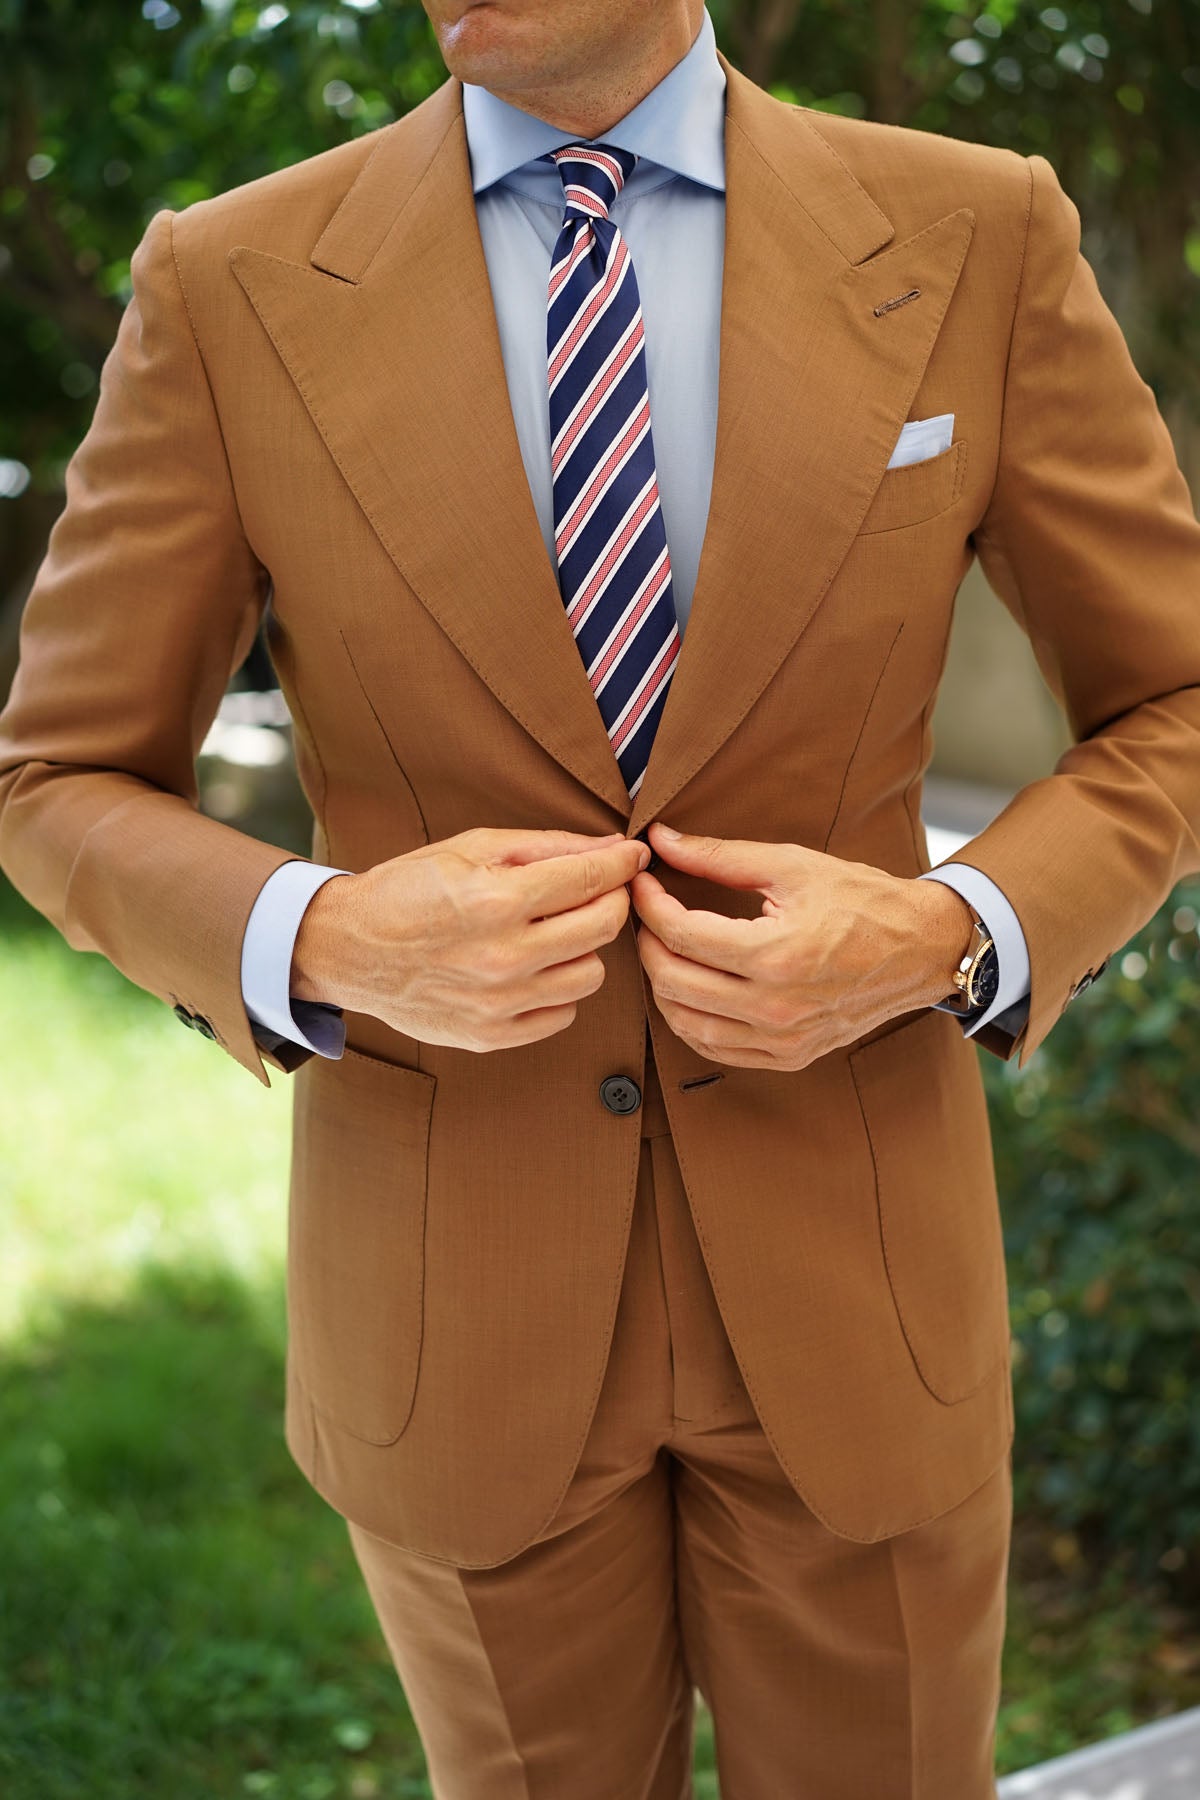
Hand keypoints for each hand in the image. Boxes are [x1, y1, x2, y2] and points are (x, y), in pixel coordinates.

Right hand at [292, 826, 649, 1051]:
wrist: (348, 948)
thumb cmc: (411, 888)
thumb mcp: (473, 848)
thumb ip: (550, 847)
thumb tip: (616, 848)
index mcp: (497, 900)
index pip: (593, 879)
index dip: (624, 864)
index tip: (634, 857)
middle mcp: (503, 956)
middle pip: (604, 927)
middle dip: (612, 900)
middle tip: (596, 890)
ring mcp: (498, 1003)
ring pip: (591, 975)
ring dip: (583, 949)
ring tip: (554, 933)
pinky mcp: (491, 1036)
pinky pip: (562, 1014)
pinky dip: (557, 989)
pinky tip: (532, 968)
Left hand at [630, 821, 973, 1070]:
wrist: (922, 949)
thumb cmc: (862, 901)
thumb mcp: (792, 866)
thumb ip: (719, 857)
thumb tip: (662, 841)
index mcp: (776, 954)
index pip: (681, 933)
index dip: (649, 903)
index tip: (643, 881)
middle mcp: (776, 1007)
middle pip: (673, 980)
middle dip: (647, 942)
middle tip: (647, 913)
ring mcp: (782, 1039)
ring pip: (685, 1022)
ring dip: (662, 984)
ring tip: (663, 948)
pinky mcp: (789, 1056)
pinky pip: (715, 1049)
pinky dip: (689, 1021)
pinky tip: (688, 990)